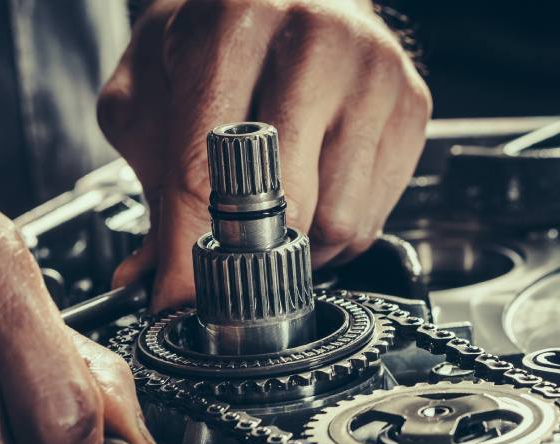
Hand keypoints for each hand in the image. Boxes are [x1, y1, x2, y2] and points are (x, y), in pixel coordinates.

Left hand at [99, 0, 430, 309]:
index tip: (178, 300)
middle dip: (246, 248)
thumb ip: (148, 184)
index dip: (190, 249)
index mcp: (235, 22)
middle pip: (284, 201)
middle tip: (224, 255)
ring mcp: (375, 74)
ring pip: (337, 221)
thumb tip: (148, 279)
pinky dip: (334, 232)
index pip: (209, 166)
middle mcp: (317, 39)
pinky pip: (373, 217)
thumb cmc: (214, 42)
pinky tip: (312, 194)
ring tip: (270, 213)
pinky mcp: (412, 107)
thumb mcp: (151, 95)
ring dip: (297, 244)